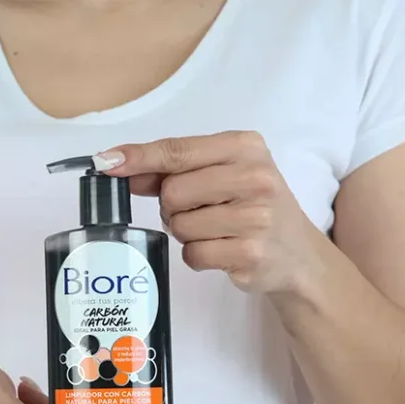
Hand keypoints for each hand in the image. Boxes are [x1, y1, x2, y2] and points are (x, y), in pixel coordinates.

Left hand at [96, 131, 321, 294]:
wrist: (298, 254)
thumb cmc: (253, 206)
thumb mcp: (225, 173)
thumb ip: (175, 168)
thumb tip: (118, 166)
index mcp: (246, 147)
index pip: (177, 151)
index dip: (138, 158)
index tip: (106, 162)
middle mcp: (255, 178)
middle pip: (172, 192)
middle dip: (172, 206)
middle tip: (199, 210)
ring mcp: (255, 218)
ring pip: (179, 225)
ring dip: (185, 232)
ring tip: (215, 230)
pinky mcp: (250, 254)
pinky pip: (193, 255)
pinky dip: (197, 255)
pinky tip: (222, 250)